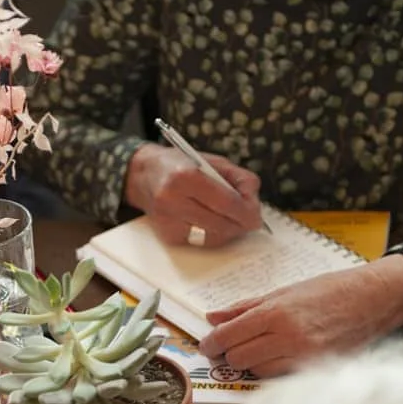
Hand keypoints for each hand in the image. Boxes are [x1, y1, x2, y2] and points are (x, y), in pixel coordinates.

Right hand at [125, 143, 261, 246]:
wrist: (145, 176)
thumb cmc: (181, 166)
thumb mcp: (212, 161)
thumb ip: (238, 178)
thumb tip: (253, 202)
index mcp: (185, 176)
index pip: (226, 202)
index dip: (247, 212)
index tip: (257, 217)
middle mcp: (172, 200)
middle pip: (221, 223)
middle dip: (241, 224)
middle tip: (250, 220)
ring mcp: (168, 221)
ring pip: (212, 237)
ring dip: (228, 231)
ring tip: (231, 220)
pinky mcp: (168, 235)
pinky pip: (200, 242)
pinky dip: (212, 234)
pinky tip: (210, 222)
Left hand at [197, 256, 402, 376]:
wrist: (374, 299)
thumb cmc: (329, 290)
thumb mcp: (283, 292)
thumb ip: (244, 307)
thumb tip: (212, 317)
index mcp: (275, 313)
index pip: (228, 337)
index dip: (212, 343)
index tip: (207, 345)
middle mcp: (287, 337)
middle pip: (237, 358)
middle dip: (229, 354)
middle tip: (230, 347)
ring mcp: (302, 356)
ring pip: (256, 371)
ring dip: (251, 363)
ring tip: (259, 348)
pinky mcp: (316, 369)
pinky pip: (280, 377)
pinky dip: (272, 370)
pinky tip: (278, 356)